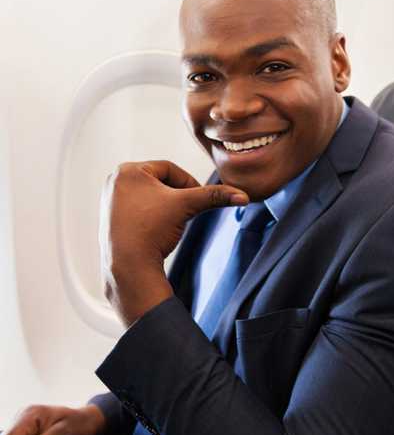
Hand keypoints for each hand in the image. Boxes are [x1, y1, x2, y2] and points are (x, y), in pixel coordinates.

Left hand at [100, 160, 247, 325]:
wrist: (129, 265)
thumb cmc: (152, 231)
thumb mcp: (187, 206)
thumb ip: (215, 196)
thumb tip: (243, 196)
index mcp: (128, 171)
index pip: (170, 168)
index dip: (189, 182)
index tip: (197, 199)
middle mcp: (115, 181)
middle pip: (159, 181)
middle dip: (176, 195)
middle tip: (185, 211)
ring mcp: (110, 199)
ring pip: (151, 194)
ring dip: (166, 205)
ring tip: (170, 222)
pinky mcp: (110, 216)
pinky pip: (139, 207)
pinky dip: (153, 215)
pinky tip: (157, 230)